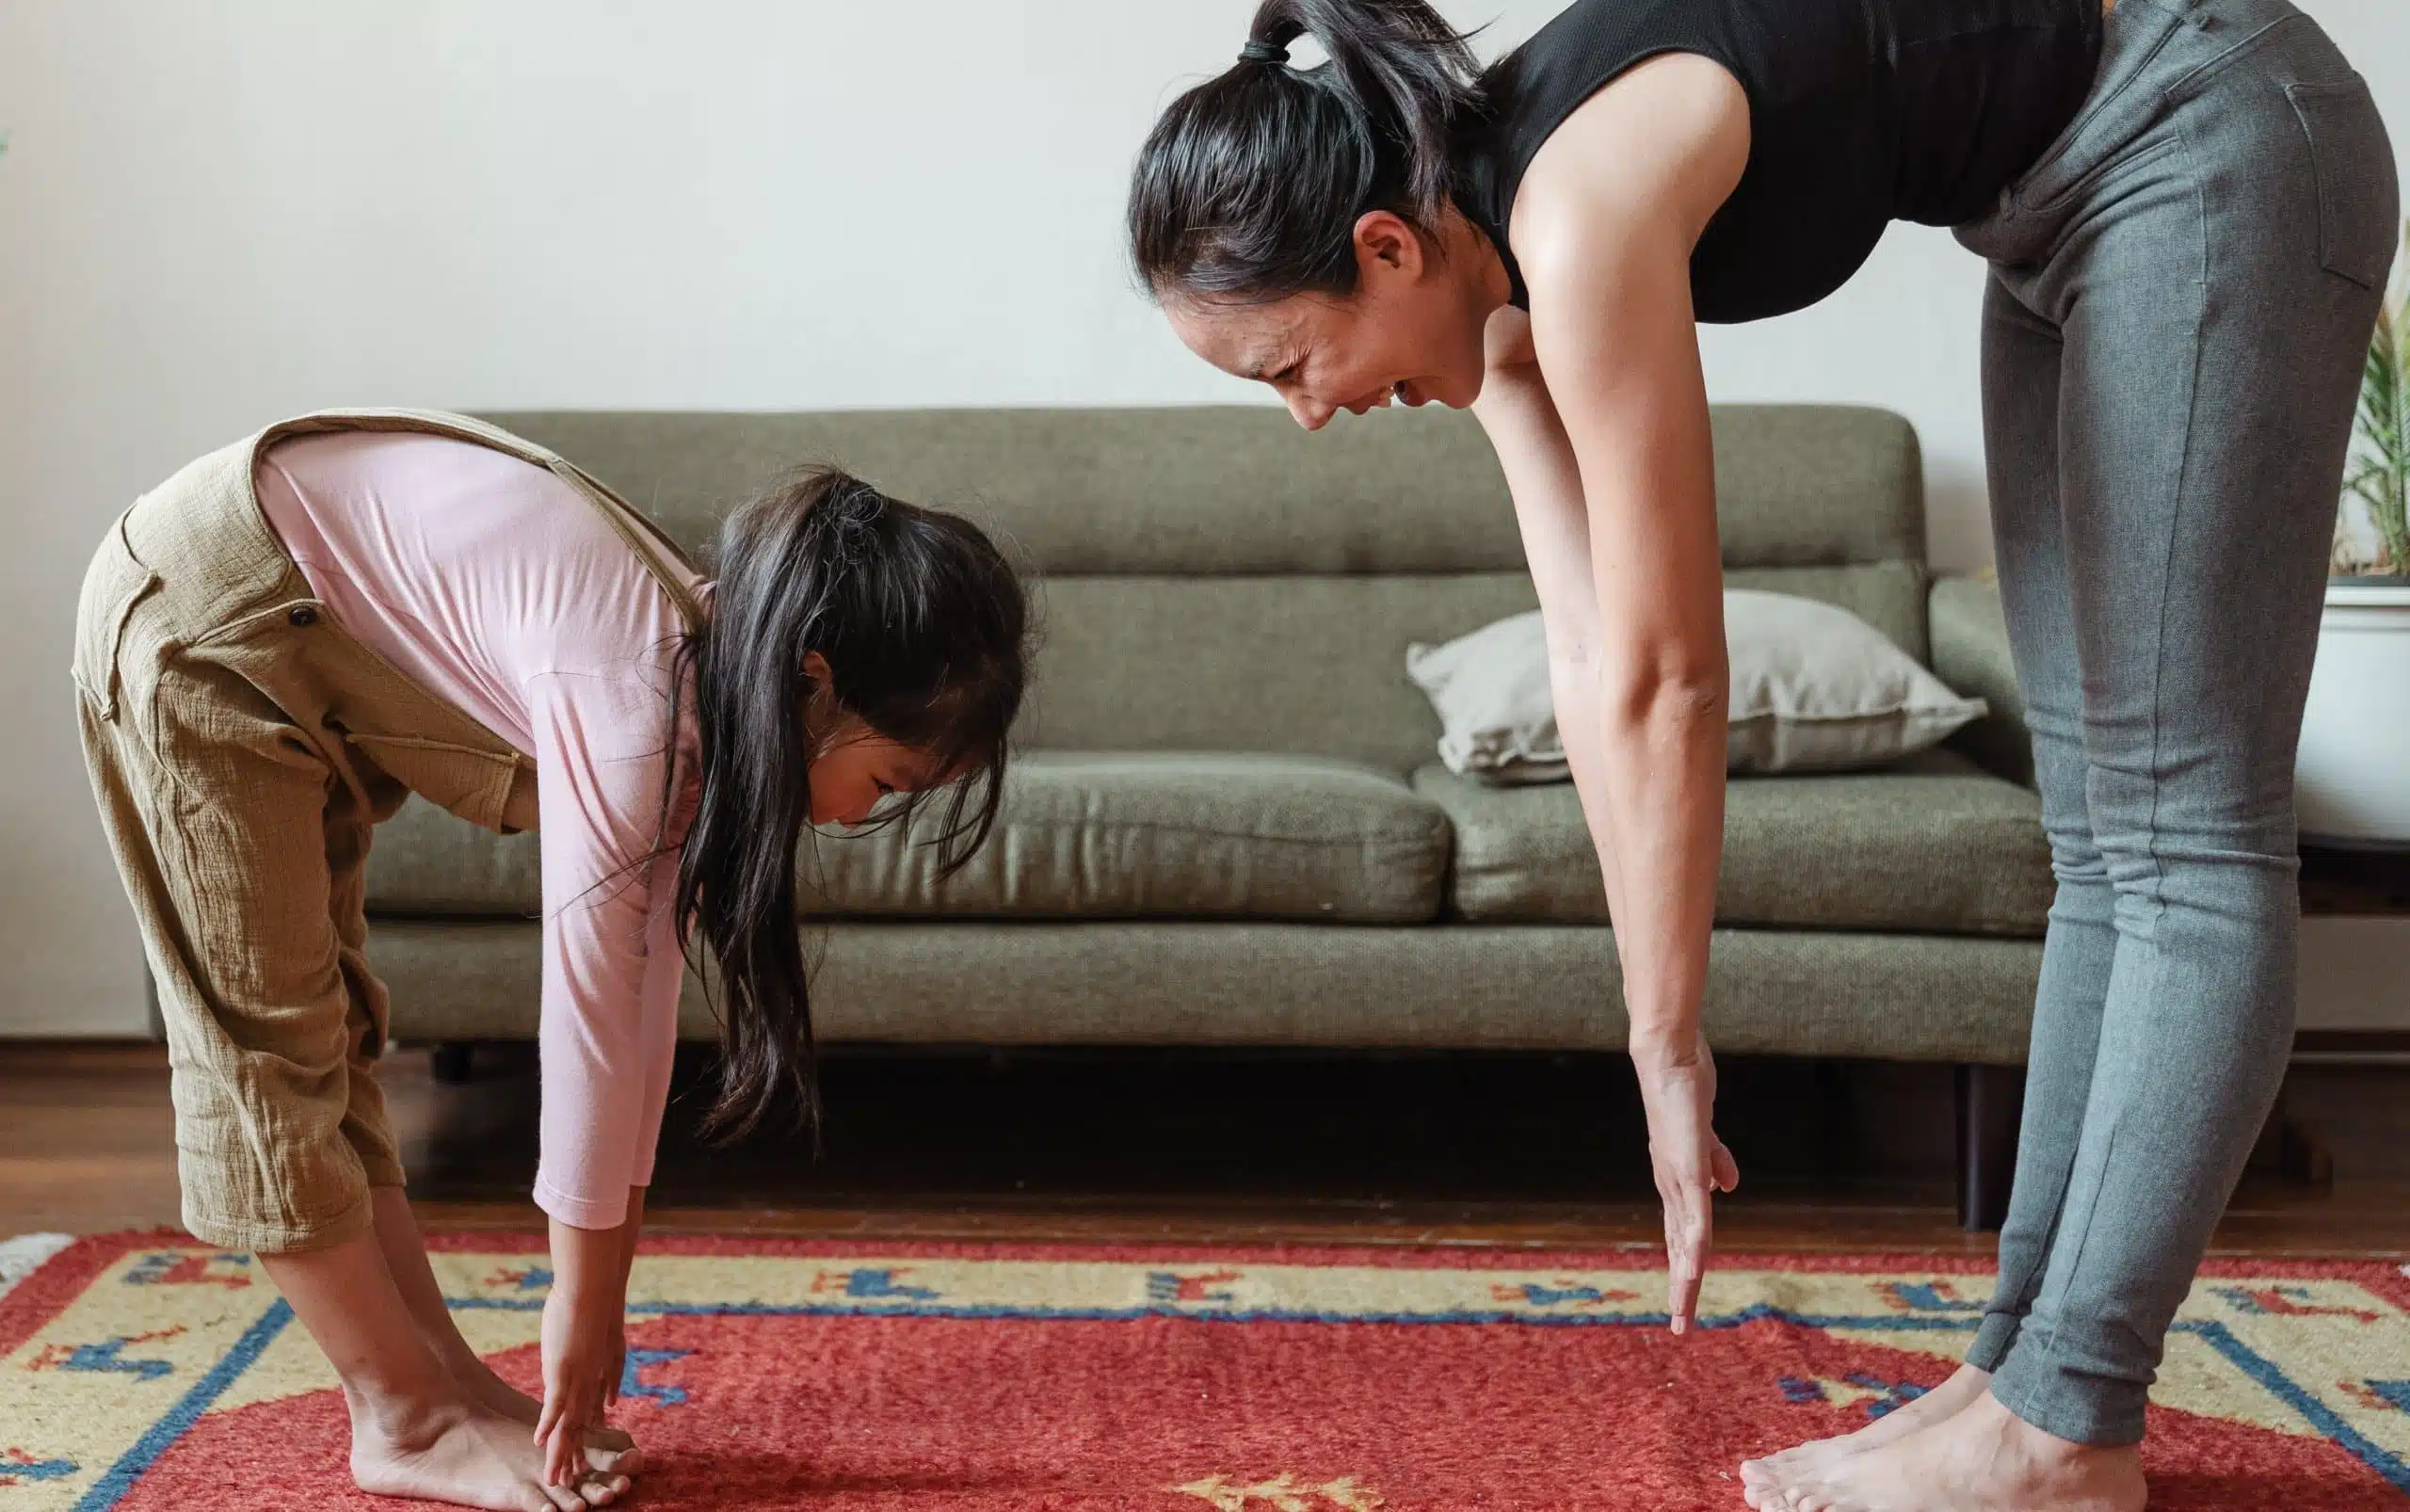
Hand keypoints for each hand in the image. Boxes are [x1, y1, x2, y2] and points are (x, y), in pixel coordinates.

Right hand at [535, 1281, 621, 1486]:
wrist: (594, 1289)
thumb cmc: (592, 1305)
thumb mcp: (591, 1334)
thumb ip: (590, 1353)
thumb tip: (586, 1361)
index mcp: (592, 1377)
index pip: (586, 1417)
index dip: (581, 1442)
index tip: (578, 1463)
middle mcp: (587, 1383)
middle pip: (579, 1429)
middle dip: (572, 1457)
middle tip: (567, 1484)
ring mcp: (576, 1379)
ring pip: (568, 1425)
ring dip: (560, 1453)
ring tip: (554, 1479)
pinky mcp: (564, 1371)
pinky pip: (555, 1405)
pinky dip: (548, 1425)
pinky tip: (540, 1444)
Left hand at [1632, 1031, 1739, 1335]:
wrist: (1669, 1057)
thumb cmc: (1684, 1091)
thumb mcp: (1703, 1136)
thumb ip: (1715, 1161)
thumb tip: (1728, 1187)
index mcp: (1676, 1182)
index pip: (1679, 1236)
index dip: (1683, 1269)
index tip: (1683, 1302)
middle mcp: (1671, 1185)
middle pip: (1677, 1247)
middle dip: (1681, 1287)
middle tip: (1680, 1327)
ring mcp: (1678, 1177)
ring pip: (1685, 1239)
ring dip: (1686, 1276)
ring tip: (1684, 1309)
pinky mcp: (1687, 1166)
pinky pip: (1695, 1212)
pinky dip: (1695, 1242)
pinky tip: (1695, 1267)